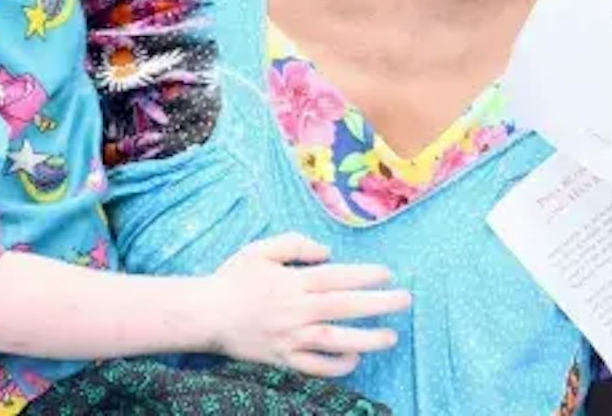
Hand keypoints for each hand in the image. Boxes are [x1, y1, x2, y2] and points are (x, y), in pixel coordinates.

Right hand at [203, 232, 410, 376]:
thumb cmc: (235, 279)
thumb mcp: (261, 249)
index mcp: (293, 281)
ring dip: (367, 339)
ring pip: (335, 340)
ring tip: (392, 337)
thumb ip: (295, 243)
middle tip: (405, 301)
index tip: (388, 274)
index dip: (366, 275)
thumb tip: (327, 252)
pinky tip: (355, 358)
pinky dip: (337, 365)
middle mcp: (296, 310)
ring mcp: (291, 338)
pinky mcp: (283, 359)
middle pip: (345, 307)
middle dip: (378, 304)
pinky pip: (316, 367)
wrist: (205, 314)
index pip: (338, 277)